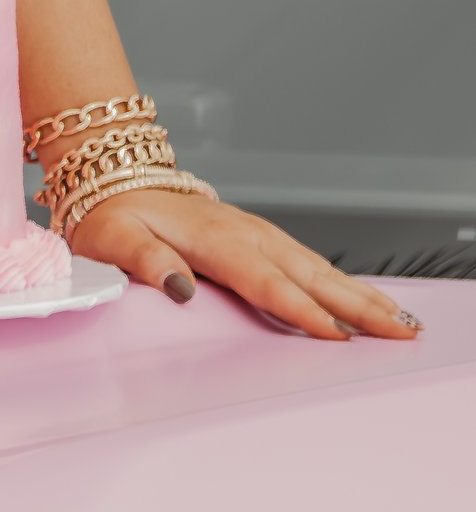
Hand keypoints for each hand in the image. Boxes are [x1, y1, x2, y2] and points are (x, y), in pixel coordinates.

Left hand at [70, 184, 421, 342]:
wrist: (114, 177)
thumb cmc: (111, 215)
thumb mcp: (111, 238)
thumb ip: (144, 261)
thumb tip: (178, 287)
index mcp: (213, 238)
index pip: (264, 281)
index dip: (300, 309)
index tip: (336, 334)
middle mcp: (245, 233)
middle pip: (309, 274)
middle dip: (357, 304)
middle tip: (400, 331)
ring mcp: (257, 233)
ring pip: (318, 267)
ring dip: (360, 294)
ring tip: (400, 321)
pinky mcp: (259, 237)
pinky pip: (307, 262)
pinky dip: (341, 282)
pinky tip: (364, 300)